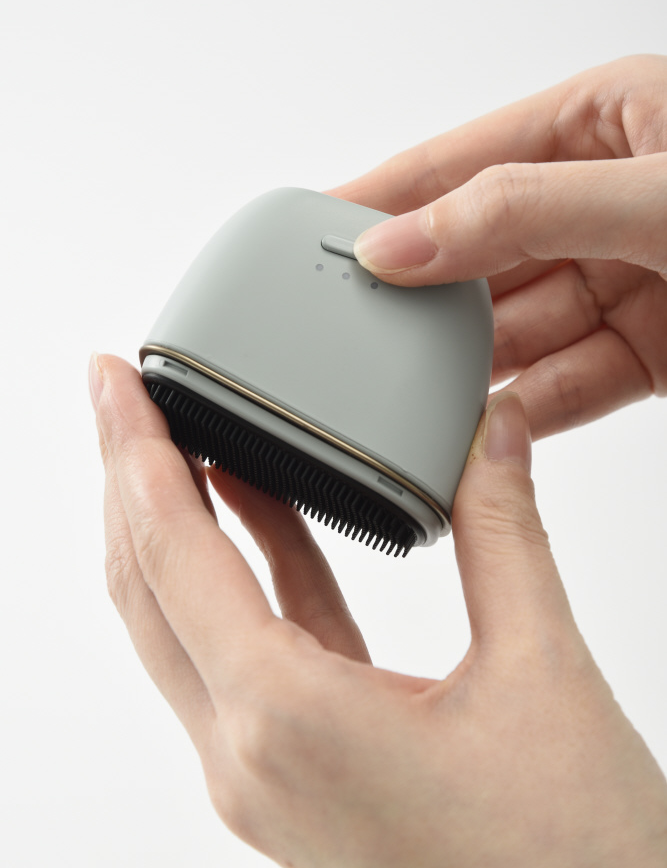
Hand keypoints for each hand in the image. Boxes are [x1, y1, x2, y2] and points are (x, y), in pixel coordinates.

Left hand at [91, 353, 666, 866]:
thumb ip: (503, 533)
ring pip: (183, 624)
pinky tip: (256, 513)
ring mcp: (265, 773)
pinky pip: (246, 651)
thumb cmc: (568, 857)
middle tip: (125, 394)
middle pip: (151, 590)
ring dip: (176, 527)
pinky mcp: (296, 773)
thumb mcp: (541, 673)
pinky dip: (243, 572)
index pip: (175, 556)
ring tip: (180, 439)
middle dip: (129, 480)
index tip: (112, 382)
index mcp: (290, 722)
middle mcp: (252, 756)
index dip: (136, 454)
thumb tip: (487, 433)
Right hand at [335, 54, 666, 438]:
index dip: (387, 197)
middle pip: (483, 255)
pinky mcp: (649, 351)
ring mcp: (627, 277)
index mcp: (602, 122)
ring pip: (519, 328)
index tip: (315, 230)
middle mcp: (603, 200)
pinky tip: (478, 426)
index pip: (464, 160)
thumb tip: (403, 242)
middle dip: (426, 296)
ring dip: (468, 363)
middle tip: (358, 327)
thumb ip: (520, 211)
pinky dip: (523, 411)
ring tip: (410, 390)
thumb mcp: (653, 191)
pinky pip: (568, 383)